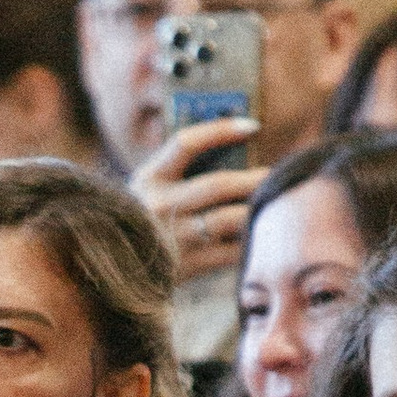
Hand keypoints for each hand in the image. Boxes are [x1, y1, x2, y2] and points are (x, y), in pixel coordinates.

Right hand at [128, 118, 263, 285]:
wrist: (120, 270)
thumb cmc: (145, 220)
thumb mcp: (149, 189)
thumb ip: (180, 170)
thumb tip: (239, 152)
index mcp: (150, 178)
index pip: (186, 143)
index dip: (221, 131)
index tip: (253, 127)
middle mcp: (160, 206)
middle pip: (217, 185)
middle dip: (253, 178)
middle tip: (275, 174)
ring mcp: (175, 238)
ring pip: (228, 219)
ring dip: (256, 209)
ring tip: (274, 203)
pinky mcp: (189, 266)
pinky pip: (230, 251)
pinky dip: (249, 240)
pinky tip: (262, 233)